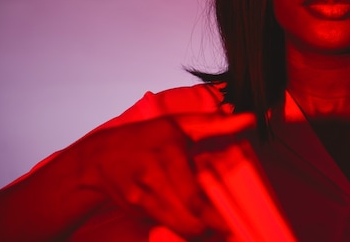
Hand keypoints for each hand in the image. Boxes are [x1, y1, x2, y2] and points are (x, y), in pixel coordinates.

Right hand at [74, 113, 255, 239]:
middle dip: (208, 228)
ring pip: (175, 225)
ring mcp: (140, 195)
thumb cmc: (147, 137)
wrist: (99, 157)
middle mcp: (152, 175)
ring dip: (195, 231)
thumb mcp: (180, 124)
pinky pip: (162, 223)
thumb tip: (250, 119)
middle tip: (225, 228)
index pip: (192, 197)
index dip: (212, 217)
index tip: (228, 223)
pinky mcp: (134, 209)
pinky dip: (177, 226)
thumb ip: (216, 124)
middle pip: (187, 217)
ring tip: (209, 227)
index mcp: (169, 151)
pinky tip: (187, 220)